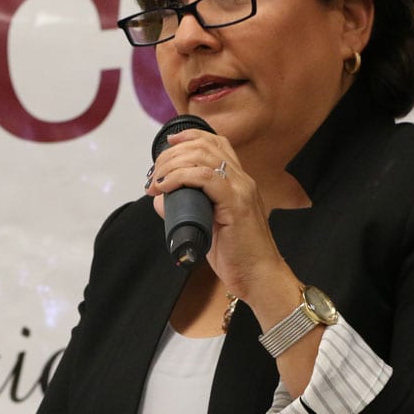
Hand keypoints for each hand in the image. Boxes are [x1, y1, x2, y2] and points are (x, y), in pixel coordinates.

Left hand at [145, 129, 289, 301]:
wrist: (259, 277)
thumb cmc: (237, 256)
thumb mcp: (208, 226)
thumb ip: (188, 209)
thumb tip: (160, 200)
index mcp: (239, 181)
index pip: (217, 143)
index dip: (190, 136)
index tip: (168, 144)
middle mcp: (242, 179)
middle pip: (204, 146)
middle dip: (172, 154)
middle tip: (153, 175)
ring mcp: (241, 189)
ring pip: (202, 157)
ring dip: (171, 165)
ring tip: (155, 182)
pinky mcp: (236, 204)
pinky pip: (204, 177)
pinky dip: (180, 177)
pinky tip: (165, 187)